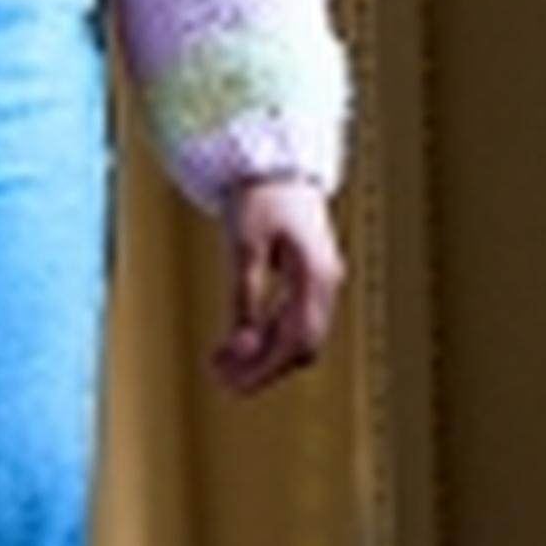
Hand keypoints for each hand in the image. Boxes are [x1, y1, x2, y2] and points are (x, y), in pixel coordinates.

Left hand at [210, 174, 343, 395]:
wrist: (276, 162)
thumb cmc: (261, 195)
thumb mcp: (243, 246)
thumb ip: (243, 296)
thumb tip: (238, 345)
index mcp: (316, 276)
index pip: (298, 341)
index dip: (264, 369)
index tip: (231, 383)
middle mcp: (325, 284)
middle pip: (301, 346)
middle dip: (261, 368)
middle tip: (220, 379)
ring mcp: (319, 282)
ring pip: (297, 337)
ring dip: (262, 356)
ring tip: (222, 364)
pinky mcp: (307, 277)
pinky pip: (292, 320)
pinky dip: (265, 337)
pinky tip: (238, 343)